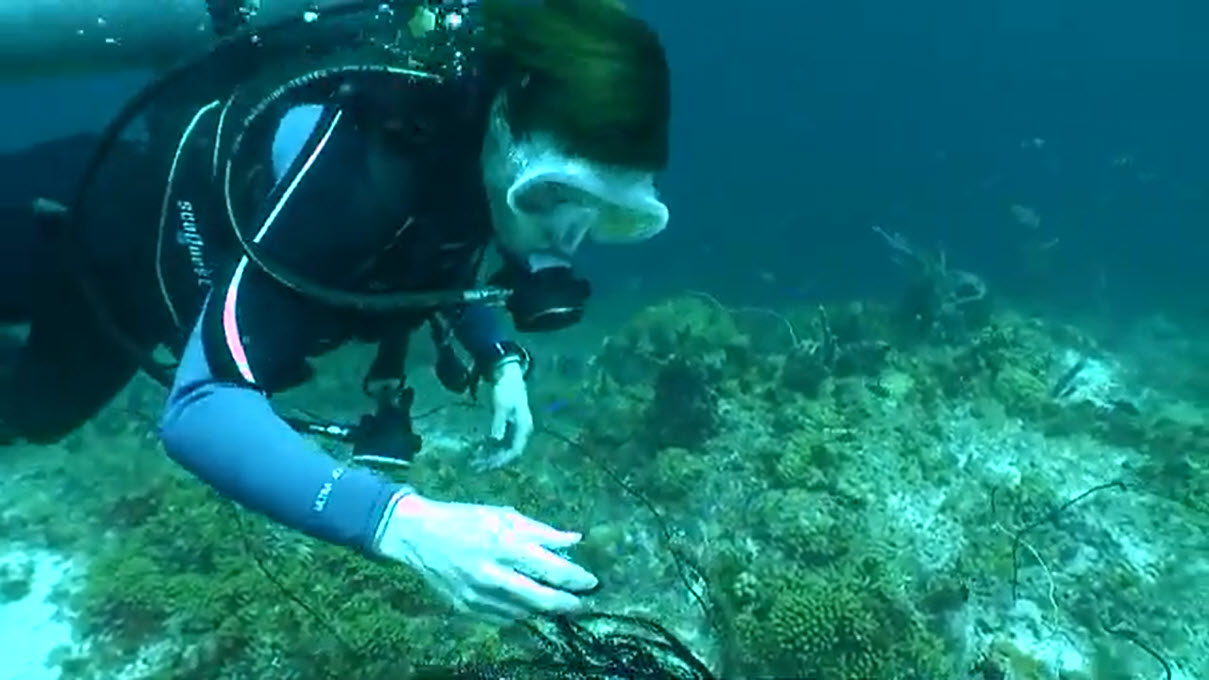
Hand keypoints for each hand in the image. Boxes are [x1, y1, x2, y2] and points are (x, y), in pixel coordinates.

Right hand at [374, 491, 597, 623]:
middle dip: (568, 603)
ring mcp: (480, 595)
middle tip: (583, 603)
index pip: (553, 569)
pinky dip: (520, 612)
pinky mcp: (467, 607)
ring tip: (558, 603)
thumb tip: (573, 540)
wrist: (417, 535)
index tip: (592, 581)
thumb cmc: (464, 518)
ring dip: (545, 609)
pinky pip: (503, 617)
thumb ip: (539, 530)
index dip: (577, 578)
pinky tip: (528, 606)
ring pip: (525, 612)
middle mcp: (494, 573)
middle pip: (543, 599)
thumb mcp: (503, 515)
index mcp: (506, 544)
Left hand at [477, 359, 532, 469]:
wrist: (507, 374)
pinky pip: (499, 441)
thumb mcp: (502, 405)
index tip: (487, 466)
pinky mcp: (507, 424)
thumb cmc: (506, 389)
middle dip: (492, 460)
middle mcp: (521, 430)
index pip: (514, 450)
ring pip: (503, 448)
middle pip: (508, 452)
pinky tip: (477, 448)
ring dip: (489, 455)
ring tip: (474, 461)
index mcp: (523, 427)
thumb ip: (499, 423)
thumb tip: (495, 440)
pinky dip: (489, 446)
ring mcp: (514, 428)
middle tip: (476, 466)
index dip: (501, 460)